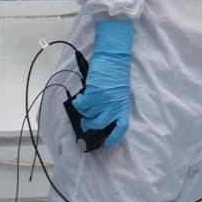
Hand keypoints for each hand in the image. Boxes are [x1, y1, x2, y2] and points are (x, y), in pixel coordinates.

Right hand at [72, 18, 133, 147]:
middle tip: (86, 120)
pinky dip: (78, 103)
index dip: (114, 137)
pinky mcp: (93, 94)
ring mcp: (103, 101)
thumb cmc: (116, 74)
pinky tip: (81, 97)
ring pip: (87, 114)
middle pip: (98, 125)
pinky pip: (81, 105)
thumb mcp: (118, 92)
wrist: (114, 58)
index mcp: (123, 105)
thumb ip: (112, 105)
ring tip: (85, 102)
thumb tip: (98, 117)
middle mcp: (113, 106)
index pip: (121, 127)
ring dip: (83, 110)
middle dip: (89, 124)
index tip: (107, 143)